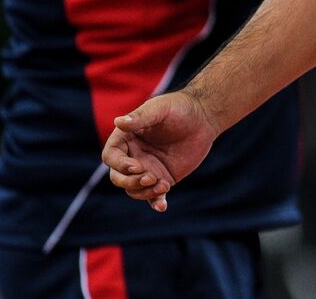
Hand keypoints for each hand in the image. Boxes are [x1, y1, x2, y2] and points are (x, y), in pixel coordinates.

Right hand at [101, 90, 219, 212]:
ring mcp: (147, 169)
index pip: (111, 156)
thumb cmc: (179, 108)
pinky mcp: (162, 178)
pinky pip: (153, 195)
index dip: (119, 164)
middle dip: (130, 182)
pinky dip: (155, 202)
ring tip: (163, 186)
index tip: (137, 166)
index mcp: (126, 138)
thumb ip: (140, 117)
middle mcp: (133, 156)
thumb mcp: (159, 109)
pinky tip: (162, 206)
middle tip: (150, 177)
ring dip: (144, 192)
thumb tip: (118, 122)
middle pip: (118, 177)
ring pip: (134, 189)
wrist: (204, 117)